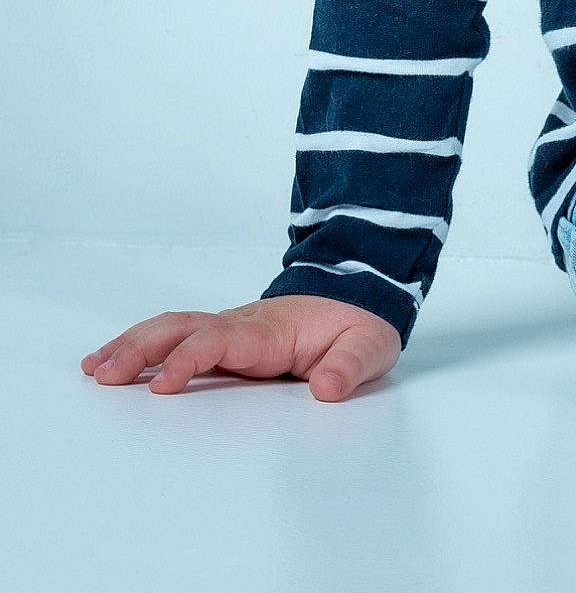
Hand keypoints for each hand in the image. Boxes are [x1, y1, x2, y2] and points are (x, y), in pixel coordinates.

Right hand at [81, 293, 400, 400]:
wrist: (358, 296)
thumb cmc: (358, 325)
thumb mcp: (369, 346)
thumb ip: (350, 366)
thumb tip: (328, 389)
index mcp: (271, 331)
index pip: (221, 339)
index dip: (191, 358)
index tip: (163, 384)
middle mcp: (242, 325)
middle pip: (185, 327)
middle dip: (143, 348)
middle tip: (105, 374)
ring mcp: (229, 328)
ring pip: (174, 327)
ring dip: (134, 344)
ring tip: (95, 368)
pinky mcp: (223, 337)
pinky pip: (177, 336)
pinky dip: (142, 344)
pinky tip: (113, 362)